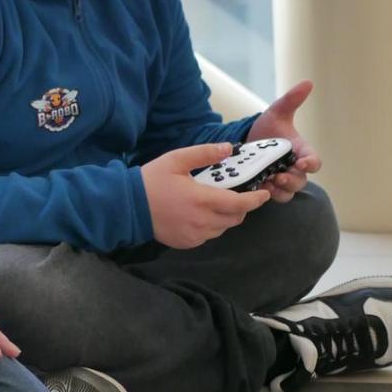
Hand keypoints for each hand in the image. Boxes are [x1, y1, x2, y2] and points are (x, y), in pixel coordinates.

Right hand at [141, 142, 268, 247]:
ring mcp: (195, 235)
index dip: (256, 200)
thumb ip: (204, 154)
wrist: (127, 206)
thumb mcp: (176, 160)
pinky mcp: (187, 242)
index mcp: (202, 199)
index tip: (264, 194)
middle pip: (235, 218)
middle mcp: (202, 221)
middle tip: (237, 195)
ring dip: (226, 217)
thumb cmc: (152, 180)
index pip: (240, 204)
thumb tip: (228, 148)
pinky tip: (200, 214)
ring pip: (223, 228)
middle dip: (242, 207)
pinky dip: (211, 225)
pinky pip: (208, 235)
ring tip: (216, 203)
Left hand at [248, 79, 320, 202]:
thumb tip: (308, 82)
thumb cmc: (267, 128)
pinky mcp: (267, 188)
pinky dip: (266, 194)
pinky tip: (257, 187)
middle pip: (301, 181)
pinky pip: (272, 196)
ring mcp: (281, 180)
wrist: (245, 141)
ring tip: (268, 182)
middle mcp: (294, 169)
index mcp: (302, 152)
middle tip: (280, 176)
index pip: (315, 162)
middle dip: (292, 180)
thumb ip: (291, 100)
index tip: (302, 163)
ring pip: (288, 192)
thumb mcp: (277, 113)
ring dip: (280, 190)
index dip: (311, 164)